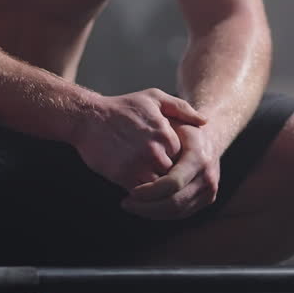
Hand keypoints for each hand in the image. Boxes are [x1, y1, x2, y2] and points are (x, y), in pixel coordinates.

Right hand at [71, 88, 206, 191]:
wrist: (89, 117)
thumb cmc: (123, 107)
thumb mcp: (155, 98)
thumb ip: (182, 109)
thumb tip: (205, 122)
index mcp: (165, 134)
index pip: (184, 158)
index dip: (179, 161)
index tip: (171, 161)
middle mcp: (155, 150)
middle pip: (173, 174)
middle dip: (170, 177)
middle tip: (162, 175)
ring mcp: (138, 164)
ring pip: (159, 187)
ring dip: (157, 188)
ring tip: (153, 186)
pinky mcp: (122, 175)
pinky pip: (140, 193)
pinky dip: (142, 194)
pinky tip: (139, 189)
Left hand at [121, 121, 220, 219]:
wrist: (209, 138)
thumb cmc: (182, 128)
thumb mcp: (175, 116)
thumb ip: (170, 114)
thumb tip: (160, 133)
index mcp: (199, 157)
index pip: (173, 183)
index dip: (150, 192)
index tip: (131, 192)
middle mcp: (208, 176)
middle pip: (175, 203)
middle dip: (147, 207)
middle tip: (126, 203)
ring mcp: (209, 190)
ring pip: (178, 212)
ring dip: (152, 213)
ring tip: (132, 205)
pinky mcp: (207, 199)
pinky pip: (182, 213)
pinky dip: (162, 213)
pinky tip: (145, 206)